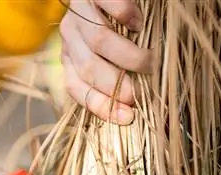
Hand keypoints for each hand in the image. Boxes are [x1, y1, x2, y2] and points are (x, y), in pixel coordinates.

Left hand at [60, 0, 152, 124]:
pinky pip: (109, 5)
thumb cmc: (113, 28)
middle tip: (142, 93)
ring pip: (99, 41)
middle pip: (89, 68)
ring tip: (150, 62)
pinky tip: (140, 24)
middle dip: (118, 85)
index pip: (77, 87)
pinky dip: (127, 16)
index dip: (102, 106)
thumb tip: (133, 112)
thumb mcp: (107, 58)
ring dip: (128, 57)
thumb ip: (115, 78)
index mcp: (71, 57)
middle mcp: (70, 36)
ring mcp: (79, 12)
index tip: (128, 117)